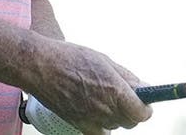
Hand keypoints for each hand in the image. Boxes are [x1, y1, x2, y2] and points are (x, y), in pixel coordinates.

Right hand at [29, 42, 152, 131]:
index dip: (145, 107)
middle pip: (131, 122)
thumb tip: (141, 87)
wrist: (39, 66)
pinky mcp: (79, 124)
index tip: (144, 102)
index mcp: (115, 90)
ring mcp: (92, 119)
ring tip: (103, 98)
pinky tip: (97, 113)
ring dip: (116, 116)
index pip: (142, 113)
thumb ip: (126, 77)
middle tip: (124, 98)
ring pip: (115, 126)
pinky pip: (100, 133)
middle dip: (131, 110)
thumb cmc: (68, 58)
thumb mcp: (103, 60)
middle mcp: (105, 109)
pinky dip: (102, 126)